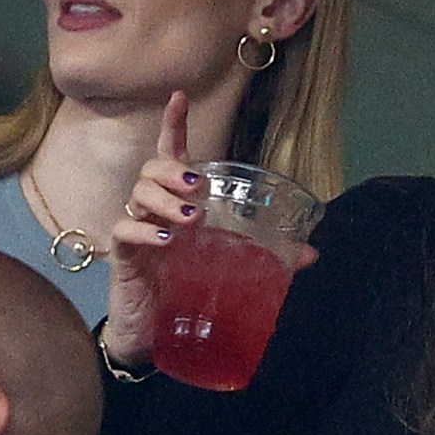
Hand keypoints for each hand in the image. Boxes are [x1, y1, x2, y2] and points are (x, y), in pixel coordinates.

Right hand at [102, 94, 317, 368]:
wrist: (154, 336)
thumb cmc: (188, 291)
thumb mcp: (230, 269)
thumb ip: (268, 258)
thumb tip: (312, 253)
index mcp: (178, 205)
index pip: (172, 156)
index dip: (174, 126)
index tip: (179, 98)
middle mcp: (154, 212)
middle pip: (151, 170)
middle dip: (172, 170)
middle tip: (197, 186)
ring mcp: (135, 232)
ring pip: (137, 195)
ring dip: (165, 200)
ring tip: (191, 218)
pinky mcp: (122, 258)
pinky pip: (124, 231)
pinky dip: (145, 232)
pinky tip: (166, 240)